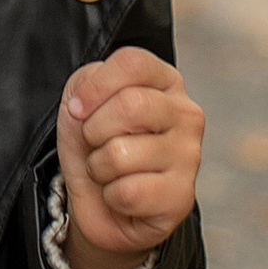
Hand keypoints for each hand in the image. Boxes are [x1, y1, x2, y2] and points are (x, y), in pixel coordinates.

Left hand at [56, 47, 202, 268]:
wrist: (103, 205)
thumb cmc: (98, 145)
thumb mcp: (83, 102)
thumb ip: (86, 84)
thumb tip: (85, 105)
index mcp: (166, 82)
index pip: (133, 63)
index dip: (95, 86)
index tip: (78, 108)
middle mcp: (186, 114)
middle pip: (131, 105)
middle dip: (94, 130)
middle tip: (96, 144)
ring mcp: (189, 156)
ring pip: (121, 153)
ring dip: (99, 167)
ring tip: (110, 171)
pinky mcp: (181, 197)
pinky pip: (127, 192)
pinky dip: (111, 196)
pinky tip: (123, 195)